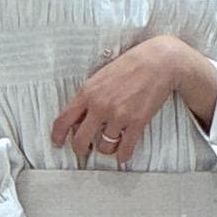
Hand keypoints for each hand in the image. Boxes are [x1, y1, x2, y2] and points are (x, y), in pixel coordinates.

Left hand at [51, 35, 189, 166]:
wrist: (159, 61)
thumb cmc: (130, 65)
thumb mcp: (101, 76)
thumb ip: (88, 96)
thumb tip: (79, 118)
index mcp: (88, 92)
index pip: (63, 119)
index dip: (57, 135)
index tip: (58, 143)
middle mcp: (100, 105)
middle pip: (80, 140)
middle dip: (81, 149)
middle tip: (85, 150)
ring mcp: (118, 115)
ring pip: (104, 147)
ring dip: (106, 149)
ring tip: (111, 143)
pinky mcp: (137, 122)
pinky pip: (125, 149)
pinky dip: (123, 156)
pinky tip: (123, 154)